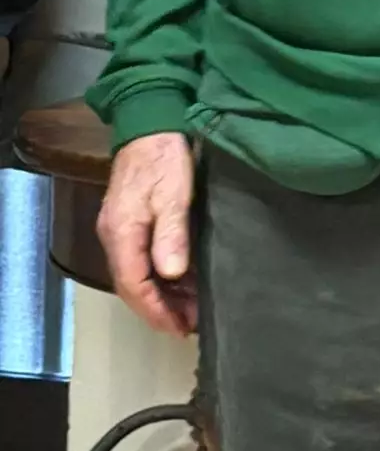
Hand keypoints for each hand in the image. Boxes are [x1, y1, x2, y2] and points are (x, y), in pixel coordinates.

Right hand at [97, 133, 197, 336]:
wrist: (152, 122)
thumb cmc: (164, 156)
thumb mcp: (174, 195)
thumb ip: (171, 235)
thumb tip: (170, 275)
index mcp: (122, 233)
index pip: (134, 285)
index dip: (156, 311)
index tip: (180, 328)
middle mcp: (115, 236)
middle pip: (133, 285)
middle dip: (160, 309)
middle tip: (190, 324)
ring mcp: (121, 229)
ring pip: (138, 275)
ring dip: (163, 295)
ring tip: (192, 308)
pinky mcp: (132, 221)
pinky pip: (142, 260)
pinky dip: (162, 276)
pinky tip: (184, 280)